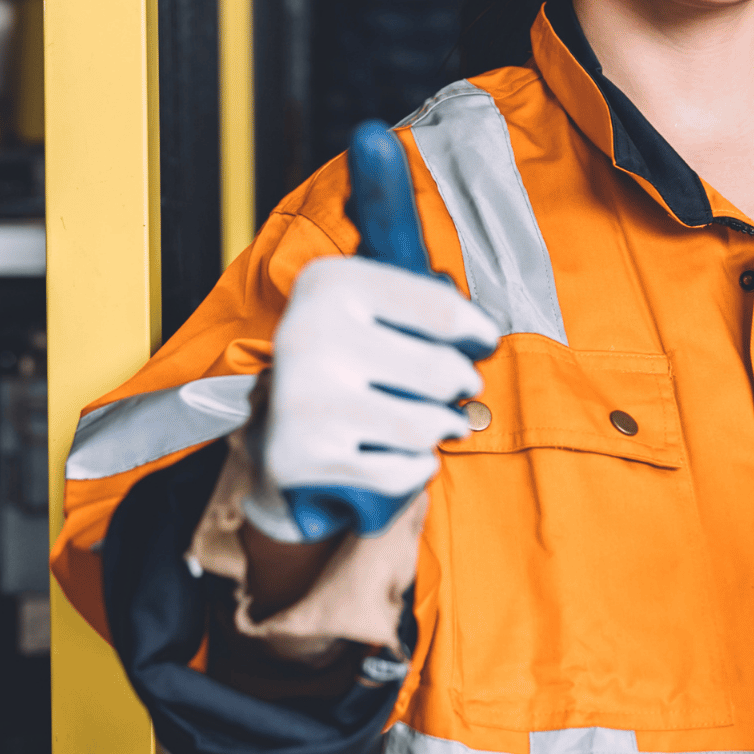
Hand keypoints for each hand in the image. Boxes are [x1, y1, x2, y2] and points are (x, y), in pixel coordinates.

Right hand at [240, 256, 497, 542]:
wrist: (268, 429)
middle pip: (440, 372)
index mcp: (328, 283)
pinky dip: (417, 466)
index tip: (485, 343)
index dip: (477, 332)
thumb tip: (485, 336)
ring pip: (424, 425)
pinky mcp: (301, 456)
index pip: (442, 311)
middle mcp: (308, 335)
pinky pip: (399, 470)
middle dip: (462, 385)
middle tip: (461, 389)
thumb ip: (421, 303)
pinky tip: (409, 455)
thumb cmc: (341, 356)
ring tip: (442, 422)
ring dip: (444, 427)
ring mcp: (302, 399)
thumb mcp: (365, 304)